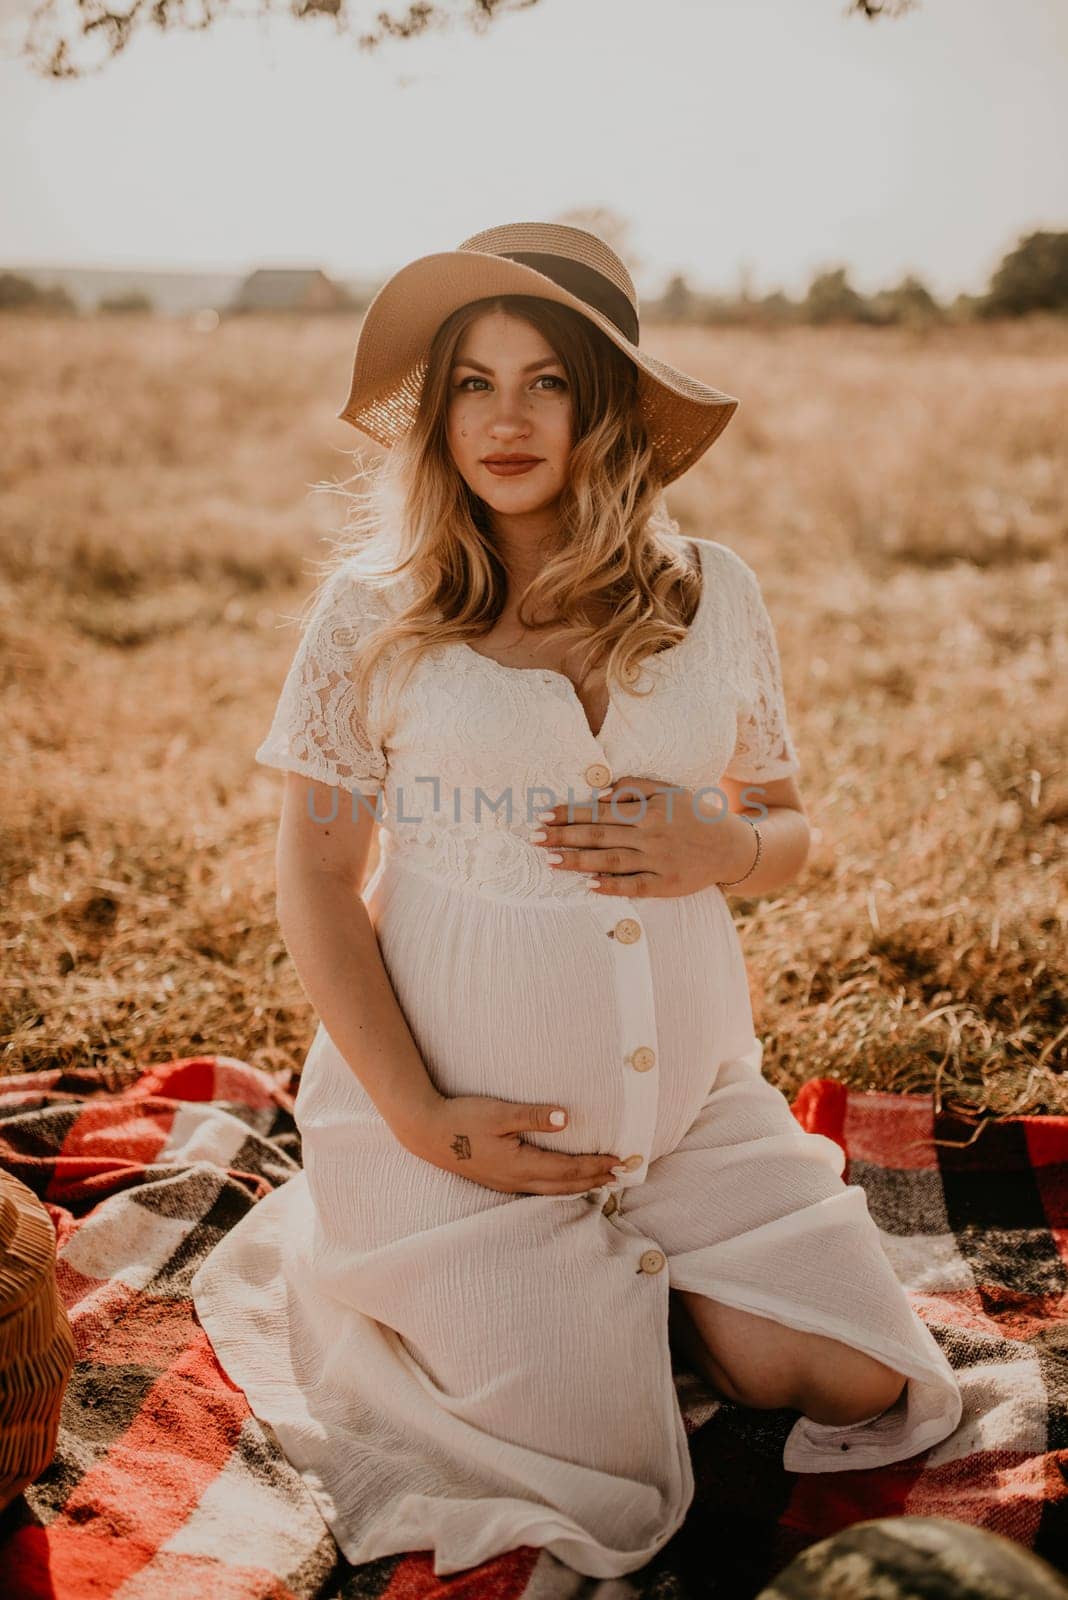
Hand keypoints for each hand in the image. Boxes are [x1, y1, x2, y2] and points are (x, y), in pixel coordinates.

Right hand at [398, 1094, 623, 1195]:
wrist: (426, 1132)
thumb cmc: (462, 1118)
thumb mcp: (499, 1112)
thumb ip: (533, 1116)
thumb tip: (565, 1118)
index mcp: (520, 1165)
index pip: (568, 1169)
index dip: (595, 1166)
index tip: (618, 1161)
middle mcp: (516, 1180)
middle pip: (564, 1185)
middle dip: (594, 1180)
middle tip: (620, 1175)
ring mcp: (506, 1184)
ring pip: (551, 1191)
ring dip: (578, 1186)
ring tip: (599, 1182)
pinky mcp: (499, 1180)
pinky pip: (538, 1189)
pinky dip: (558, 1187)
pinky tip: (562, 1182)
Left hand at [531, 776, 758, 898]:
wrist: (733, 846)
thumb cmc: (695, 815)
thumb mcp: (670, 791)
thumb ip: (635, 787)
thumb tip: (600, 791)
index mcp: (649, 810)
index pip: (600, 810)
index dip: (570, 813)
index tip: (544, 815)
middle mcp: (651, 834)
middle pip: (599, 835)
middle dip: (564, 836)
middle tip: (534, 838)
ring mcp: (659, 860)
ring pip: (611, 861)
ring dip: (579, 861)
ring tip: (550, 861)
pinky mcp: (668, 884)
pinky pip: (636, 886)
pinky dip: (612, 886)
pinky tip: (589, 886)